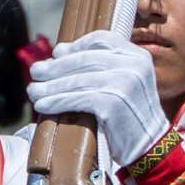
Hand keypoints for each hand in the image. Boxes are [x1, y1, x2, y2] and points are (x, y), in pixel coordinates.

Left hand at [27, 32, 169, 164]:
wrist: (150, 145)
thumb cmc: (132, 114)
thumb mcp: (127, 82)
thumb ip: (103, 66)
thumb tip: (59, 51)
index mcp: (138, 56)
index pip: (102, 40)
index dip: (76, 45)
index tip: (56, 53)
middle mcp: (134, 66)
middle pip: (84, 58)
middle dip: (55, 66)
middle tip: (35, 72)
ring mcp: (125, 83)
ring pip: (76, 79)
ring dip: (50, 86)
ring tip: (33, 92)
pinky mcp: (113, 103)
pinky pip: (76, 98)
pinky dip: (56, 101)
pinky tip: (43, 105)